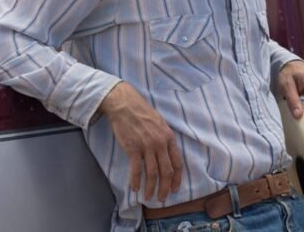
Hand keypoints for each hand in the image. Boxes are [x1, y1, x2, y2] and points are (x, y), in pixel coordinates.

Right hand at [98, 82, 182, 201]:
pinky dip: (136, 180)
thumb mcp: (160, 123)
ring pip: (152, 173)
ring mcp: (147, 146)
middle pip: (166, 171)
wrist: (125, 104)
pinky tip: (135, 188)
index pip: (177, 163)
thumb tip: (167, 154)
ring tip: (149, 197)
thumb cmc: (142, 112)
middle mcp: (160, 143)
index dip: (177, 179)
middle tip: (162, 198)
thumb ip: (165, 139)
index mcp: (169, 137)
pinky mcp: (133, 148)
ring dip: (151, 188)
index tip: (175, 189)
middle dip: (165, 188)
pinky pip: (136, 169)